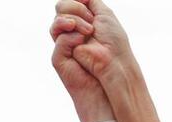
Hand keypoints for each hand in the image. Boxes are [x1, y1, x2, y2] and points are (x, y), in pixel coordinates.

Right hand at [50, 2, 112, 121]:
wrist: (114, 66)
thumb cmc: (113, 44)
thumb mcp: (105, 14)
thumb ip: (90, 1)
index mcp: (81, 21)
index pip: (68, 3)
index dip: (77, 1)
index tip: (90, 8)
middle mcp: (71, 32)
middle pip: (60, 8)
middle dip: (76, 8)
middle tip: (91, 22)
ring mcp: (64, 45)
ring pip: (56, 22)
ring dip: (75, 20)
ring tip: (88, 31)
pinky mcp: (59, 58)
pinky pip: (59, 39)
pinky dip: (72, 37)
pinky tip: (82, 41)